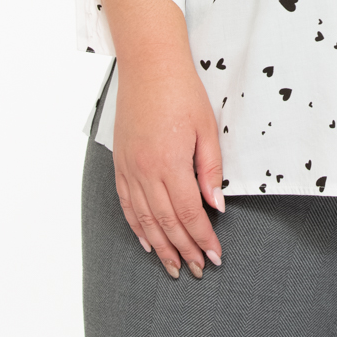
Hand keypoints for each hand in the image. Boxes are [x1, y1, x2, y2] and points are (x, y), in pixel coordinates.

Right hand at [113, 59, 224, 279]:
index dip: (202, 238)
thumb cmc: (183, 93)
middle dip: (184, 250)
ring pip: (144, 219)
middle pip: (166, 222)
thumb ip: (210, 170)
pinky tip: (147, 242)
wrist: (150, 67)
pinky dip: (137, 226)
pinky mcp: (120, 163)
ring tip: (174, 266)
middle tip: (198, 269)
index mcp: (170, 163)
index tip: (215, 256)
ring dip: (160, 247)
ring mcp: (129, 168)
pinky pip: (127, 203)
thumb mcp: (207, 129)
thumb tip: (215, 207)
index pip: (188, 213)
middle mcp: (145, 171)